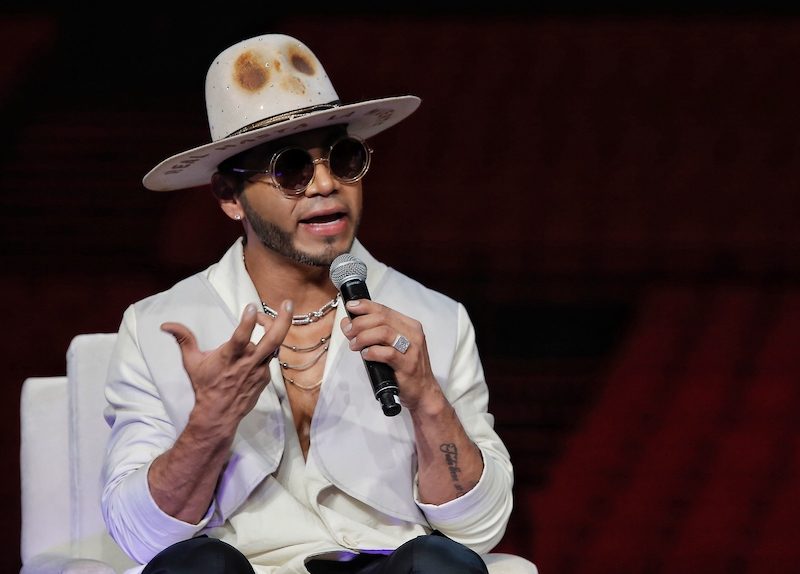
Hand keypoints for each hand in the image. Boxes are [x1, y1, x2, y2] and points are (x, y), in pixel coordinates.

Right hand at [161, 301, 292, 426]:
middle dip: (283, 320)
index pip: (240, 338)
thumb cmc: (205, 385)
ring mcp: (260, 370)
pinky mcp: (266, 376)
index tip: (251, 306)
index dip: (247, 322)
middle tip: (288, 303)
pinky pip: (269, 358)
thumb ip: (183, 339)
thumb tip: (166, 325)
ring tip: (270, 318)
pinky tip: (257, 347)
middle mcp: (248, 362)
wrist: (219, 414)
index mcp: (229, 357)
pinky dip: (264, 349)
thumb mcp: (192, 362)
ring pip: (274, 346)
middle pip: (273, 340)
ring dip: (276, 329)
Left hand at [341, 299, 441, 411]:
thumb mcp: (393, 345)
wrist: (423, 391)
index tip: (351, 307)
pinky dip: (372, 352)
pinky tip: (366, 355)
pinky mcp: (407, 365)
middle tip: (348, 331)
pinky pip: (387, 353)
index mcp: (410, 325)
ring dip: (363, 337)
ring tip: (355, 345)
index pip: (385, 309)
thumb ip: (374, 333)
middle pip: (382, 319)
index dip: (365, 306)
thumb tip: (349, 323)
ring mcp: (412, 349)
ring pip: (384, 332)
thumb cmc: (405, 367)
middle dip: (360, 323)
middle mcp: (413, 334)